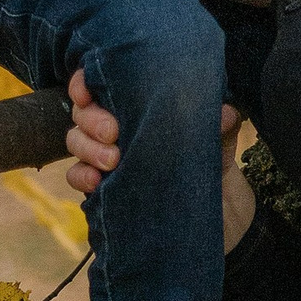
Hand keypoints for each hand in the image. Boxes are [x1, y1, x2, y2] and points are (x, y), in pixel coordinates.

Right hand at [65, 77, 251, 248]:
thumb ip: (219, 124)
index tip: (88, 91)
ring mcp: (108, 159)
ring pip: (77, 142)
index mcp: (140, 107)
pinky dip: (81, 176)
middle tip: (114, 132)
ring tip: (113, 160)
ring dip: (87, 148)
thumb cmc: (215, 168)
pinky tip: (97, 181)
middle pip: (83, 113)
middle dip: (92, 119)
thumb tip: (224, 112)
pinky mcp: (105, 189)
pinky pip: (78, 177)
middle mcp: (119, 129)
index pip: (102, 85)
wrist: (222, 218)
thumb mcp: (221, 143)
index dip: (86, 82)